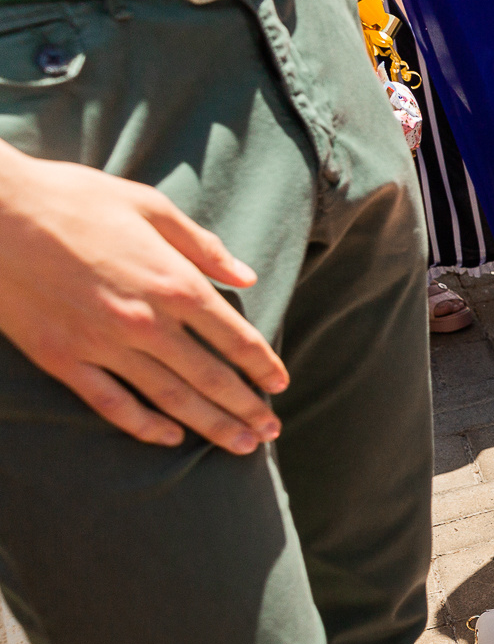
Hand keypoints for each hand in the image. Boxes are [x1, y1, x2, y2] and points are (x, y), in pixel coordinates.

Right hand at [0, 145, 282, 452]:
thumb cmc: (70, 198)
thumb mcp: (147, 205)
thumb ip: (201, 245)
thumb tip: (247, 275)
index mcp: (174, 282)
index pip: (236, 337)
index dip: (263, 365)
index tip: (280, 385)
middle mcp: (147, 322)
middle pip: (212, 377)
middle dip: (247, 408)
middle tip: (271, 431)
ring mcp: (104, 345)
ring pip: (172, 398)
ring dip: (211, 426)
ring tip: (241, 446)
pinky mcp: (63, 358)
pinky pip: (112, 404)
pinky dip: (145, 425)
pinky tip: (170, 438)